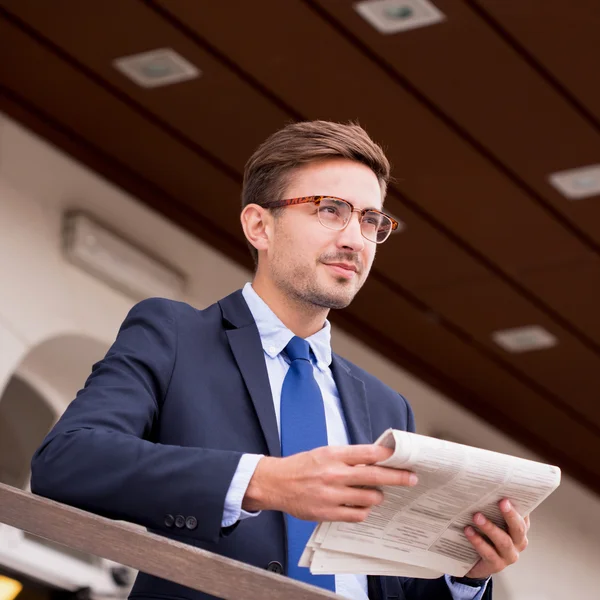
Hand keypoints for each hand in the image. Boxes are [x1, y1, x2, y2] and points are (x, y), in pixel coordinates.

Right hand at [242, 444, 417, 521]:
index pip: (369, 453)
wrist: (276, 483)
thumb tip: (376, 460)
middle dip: (398, 478)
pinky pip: (357, 515)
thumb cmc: (303, 466)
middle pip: (375, 476)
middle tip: (412, 479)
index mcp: (334, 455)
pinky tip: (360, 506)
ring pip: (369, 498)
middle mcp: (335, 474)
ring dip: (377, 496)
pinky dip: (363, 511)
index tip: (403, 457)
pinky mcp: (327, 513)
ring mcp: (332, 495)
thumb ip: (348, 457)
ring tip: (375, 494)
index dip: (389, 455)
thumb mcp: (325, 453)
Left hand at [464, 499, 529, 578]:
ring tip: (477, 516)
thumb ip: (492, 507)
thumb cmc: (484, 535)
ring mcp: (509, 555)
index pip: (523, 514)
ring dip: (490, 527)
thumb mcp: (491, 519)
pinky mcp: (496, 565)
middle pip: (518, 528)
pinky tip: (468, 531)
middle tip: (502, 502)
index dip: (520, 504)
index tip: (513, 492)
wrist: (474, 562)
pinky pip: (489, 553)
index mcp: (519, 528)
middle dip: (510, 515)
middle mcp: (518, 542)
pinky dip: (478, 541)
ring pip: (504, 541)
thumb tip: (485, 486)